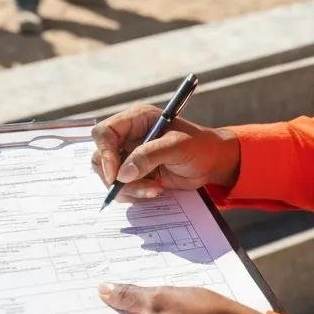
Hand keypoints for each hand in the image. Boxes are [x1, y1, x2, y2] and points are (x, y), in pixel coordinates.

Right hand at [92, 104, 240, 200]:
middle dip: (116, 177)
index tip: (115, 174)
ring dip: (129, 188)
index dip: (105, 153)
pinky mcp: (136, 173)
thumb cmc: (199, 146)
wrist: (212, 163)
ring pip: (110, 176)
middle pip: (101, 157)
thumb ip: (149, 156)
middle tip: (139, 185)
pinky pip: (122, 187)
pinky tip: (156, 190)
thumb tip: (122, 174)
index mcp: (136, 119)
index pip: (104, 133)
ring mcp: (130, 155)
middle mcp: (129, 136)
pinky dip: (135, 193)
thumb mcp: (177, 147)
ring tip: (154, 189)